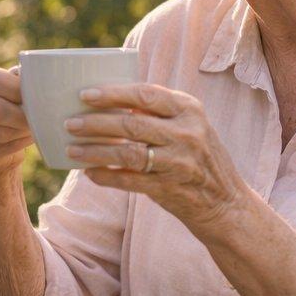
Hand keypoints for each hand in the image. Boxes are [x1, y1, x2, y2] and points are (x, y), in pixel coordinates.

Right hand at [0, 62, 32, 179]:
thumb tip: (39, 80)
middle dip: (21, 114)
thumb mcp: (7, 83)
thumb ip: (17, 79)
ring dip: (21, 131)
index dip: (15, 88)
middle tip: (40, 116)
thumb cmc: (5, 101)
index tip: (35, 94)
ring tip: (36, 127)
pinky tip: (28, 138)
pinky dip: (17, 144)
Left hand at [66, 82, 246, 236]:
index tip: (85, 95)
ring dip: (95, 151)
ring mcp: (180, 162)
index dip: (113, 94)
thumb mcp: (188, 125)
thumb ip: (157, 112)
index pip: (145, 94)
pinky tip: (89, 172)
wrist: (226, 202)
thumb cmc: (197, 157)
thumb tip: (109, 100)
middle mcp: (187, 133)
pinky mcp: (170, 188)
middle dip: (95, 123)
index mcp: (189, 109)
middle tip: (70, 123)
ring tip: (71, 148)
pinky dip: (106, 176)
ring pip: (127, 153)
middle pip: (131, 123)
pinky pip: (129, 180)